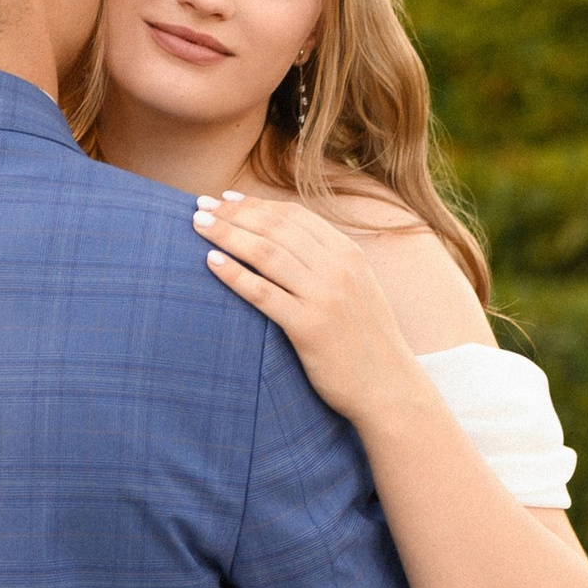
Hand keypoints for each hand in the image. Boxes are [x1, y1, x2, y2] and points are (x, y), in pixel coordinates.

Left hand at [193, 192, 416, 424]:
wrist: (389, 387)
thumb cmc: (366, 342)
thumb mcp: (357, 290)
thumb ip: (329, 264)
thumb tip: (289, 244)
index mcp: (348, 254)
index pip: (295, 217)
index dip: (256, 204)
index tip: (226, 199)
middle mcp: (337, 268)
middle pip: (275, 228)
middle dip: (234, 213)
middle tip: (200, 206)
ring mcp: (324, 296)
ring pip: (266, 253)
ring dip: (227, 234)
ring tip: (197, 224)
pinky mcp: (309, 328)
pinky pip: (264, 293)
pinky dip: (234, 274)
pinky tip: (210, 262)